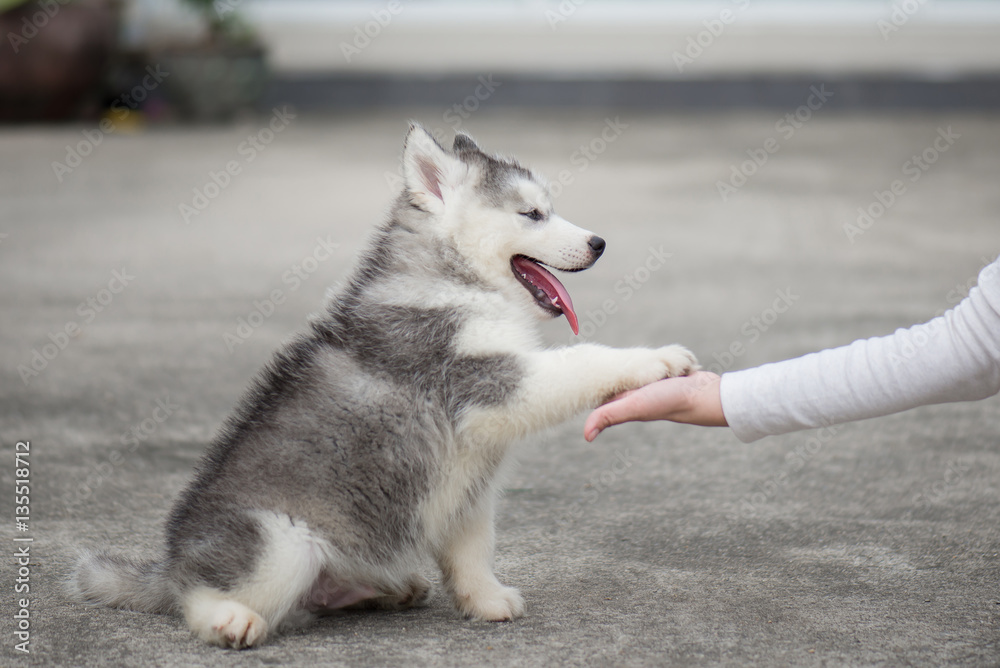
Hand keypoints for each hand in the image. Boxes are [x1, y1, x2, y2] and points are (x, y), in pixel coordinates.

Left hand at [584, 371, 726, 440]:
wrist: (706, 394)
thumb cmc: (670, 401)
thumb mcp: (635, 406)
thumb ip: (610, 415)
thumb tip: (586, 436)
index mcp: (626, 400)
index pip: (601, 391)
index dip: (591, 381)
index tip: (576, 366)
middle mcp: (638, 393)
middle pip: (618, 377)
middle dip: (613, 367)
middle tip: (600, 354)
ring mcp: (655, 383)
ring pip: (638, 368)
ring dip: (636, 360)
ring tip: (633, 359)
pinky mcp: (670, 374)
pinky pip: (658, 363)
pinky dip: (657, 358)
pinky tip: (658, 357)